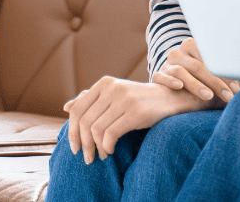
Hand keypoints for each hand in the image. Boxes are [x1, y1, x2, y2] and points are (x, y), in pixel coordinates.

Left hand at [63, 76, 218, 163]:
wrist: (172, 99)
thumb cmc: (141, 100)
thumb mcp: (116, 96)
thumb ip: (92, 100)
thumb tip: (67, 107)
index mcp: (105, 83)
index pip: (77, 109)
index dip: (72, 131)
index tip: (74, 147)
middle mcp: (113, 88)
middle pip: (85, 121)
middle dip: (83, 144)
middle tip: (86, 157)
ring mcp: (125, 99)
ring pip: (96, 129)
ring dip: (95, 148)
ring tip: (101, 156)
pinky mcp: (136, 112)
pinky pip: (110, 134)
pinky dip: (107, 147)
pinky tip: (110, 151)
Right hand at [152, 37, 239, 102]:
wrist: (174, 78)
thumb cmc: (202, 75)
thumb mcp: (213, 68)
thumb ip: (228, 71)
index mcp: (193, 44)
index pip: (211, 59)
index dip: (225, 74)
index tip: (237, 88)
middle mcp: (179, 52)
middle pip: (198, 67)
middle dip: (216, 83)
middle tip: (230, 96)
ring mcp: (167, 63)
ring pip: (180, 72)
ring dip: (196, 85)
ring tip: (209, 96)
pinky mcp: (158, 74)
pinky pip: (160, 77)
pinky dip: (169, 81)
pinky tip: (179, 87)